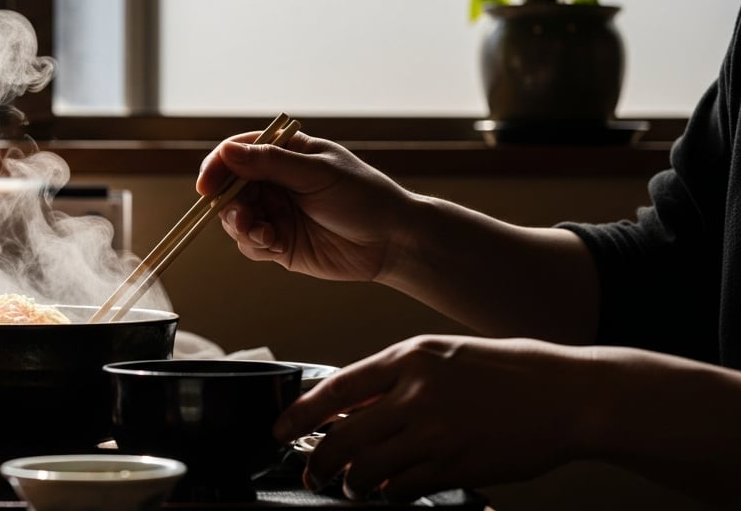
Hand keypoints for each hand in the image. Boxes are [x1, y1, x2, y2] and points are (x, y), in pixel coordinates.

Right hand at [197, 130, 415, 282]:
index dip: (217, 167)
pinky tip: (275, 245)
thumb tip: (227, 151)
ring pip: (235, 218)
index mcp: (284, 153)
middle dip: (228, 204)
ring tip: (264, 234)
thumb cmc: (363, 196)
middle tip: (242, 217)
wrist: (392, 241)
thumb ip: (271, 163)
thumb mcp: (317, 173)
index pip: (236, 153)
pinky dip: (255, 244)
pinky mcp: (280, 243)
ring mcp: (275, 212)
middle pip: (229, 189)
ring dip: (241, 227)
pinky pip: (250, 244)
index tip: (207, 186)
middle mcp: (274, 181)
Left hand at [272, 335, 594, 500]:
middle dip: (318, 462)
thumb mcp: (444, 355)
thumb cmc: (509, 370)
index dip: (301, 415)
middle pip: (343, 438)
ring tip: (350, 486)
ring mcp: (435, 435)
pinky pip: (404, 489)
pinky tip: (389, 492)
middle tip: (311, 473)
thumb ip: (397, 377)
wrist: (567, 395)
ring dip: (351, 484)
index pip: (336, 389)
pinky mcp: (456, 467)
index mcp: (409, 359)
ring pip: (368, 470)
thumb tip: (353, 405)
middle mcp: (416, 396)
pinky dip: (389, 494)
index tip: (281, 431)